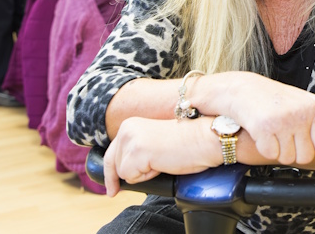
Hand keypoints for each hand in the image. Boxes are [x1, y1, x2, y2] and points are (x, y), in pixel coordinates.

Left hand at [103, 117, 217, 196]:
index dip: (111, 174)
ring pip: (123, 173)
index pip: (111, 154)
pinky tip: (162, 163)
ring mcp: (130, 140)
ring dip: (143, 174)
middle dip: (133, 173)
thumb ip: (136, 148)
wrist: (203, 138)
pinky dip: (148, 177)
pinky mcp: (137, 152)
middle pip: (115, 166)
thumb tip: (120, 173)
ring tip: (162, 160)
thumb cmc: (186, 143)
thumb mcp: (153, 142)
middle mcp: (126, 129)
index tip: (112, 189)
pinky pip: (132, 178)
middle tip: (158, 163)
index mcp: (130, 124)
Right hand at [218, 72, 314, 166]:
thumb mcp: (300, 97)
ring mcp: (281, 121)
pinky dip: (264, 148)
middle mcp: (299, 114)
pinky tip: (261, 134)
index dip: (311, 145)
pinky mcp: (263, 129)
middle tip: (282, 134)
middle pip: (305, 156)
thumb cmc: (273, 96)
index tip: (299, 136)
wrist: (241, 89)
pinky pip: (270, 155)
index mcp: (312, 108)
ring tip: (271, 132)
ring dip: (278, 150)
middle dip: (293, 151)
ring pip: (287, 158)